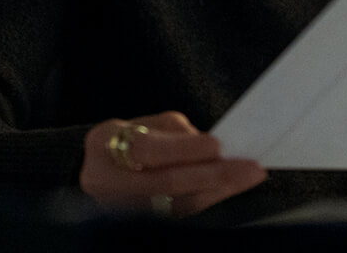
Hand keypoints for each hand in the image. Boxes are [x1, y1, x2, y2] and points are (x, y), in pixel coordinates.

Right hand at [78, 111, 266, 216]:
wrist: (96, 170)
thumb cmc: (125, 139)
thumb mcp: (143, 123)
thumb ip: (176, 133)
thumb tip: (214, 147)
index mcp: (104, 146)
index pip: (148, 150)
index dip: (184, 149)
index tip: (219, 145)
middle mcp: (108, 182)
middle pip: (166, 184)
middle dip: (212, 175)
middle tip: (250, 167)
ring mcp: (122, 208)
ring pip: (176, 203)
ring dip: (217, 190)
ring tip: (248, 177)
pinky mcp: (140, 222)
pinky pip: (179, 213)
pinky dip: (208, 198)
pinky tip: (230, 188)